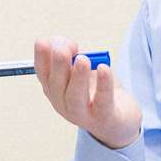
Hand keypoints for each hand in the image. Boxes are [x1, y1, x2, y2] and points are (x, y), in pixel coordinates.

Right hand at [33, 36, 141, 150]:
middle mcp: (64, 104)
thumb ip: (73, 53)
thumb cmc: (97, 89)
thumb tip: (65, 43)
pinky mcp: (104, 117)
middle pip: (57, 86)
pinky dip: (103, 85)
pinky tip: (104, 69)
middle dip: (58, 65)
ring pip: (75, 97)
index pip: (43, 73)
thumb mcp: (83, 68)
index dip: (41, 57)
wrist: (119, 119)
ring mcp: (82, 114)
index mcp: (55, 89)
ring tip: (82, 59)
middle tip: (62, 49)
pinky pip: (102, 101)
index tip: (42, 41)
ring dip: (78, 77)